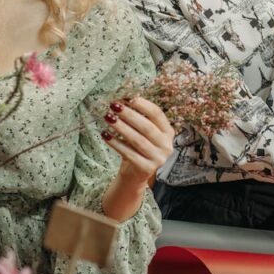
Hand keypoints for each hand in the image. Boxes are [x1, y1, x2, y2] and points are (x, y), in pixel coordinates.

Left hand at [100, 97, 173, 221]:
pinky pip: (129, 154)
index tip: (128, 98)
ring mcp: (158, 158)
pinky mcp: (147, 169)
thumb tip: (122, 100)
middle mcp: (166, 145)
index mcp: (168, 132)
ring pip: (137, 140)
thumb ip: (138, 118)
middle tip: (114, 106)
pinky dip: (116, 144)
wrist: (135, 175)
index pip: (157, 114)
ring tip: (108, 118)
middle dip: (129, 115)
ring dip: (121, 127)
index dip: (143, 105)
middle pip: (147, 127)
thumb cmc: (138, 148)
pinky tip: (106, 135)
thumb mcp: (143, 132)